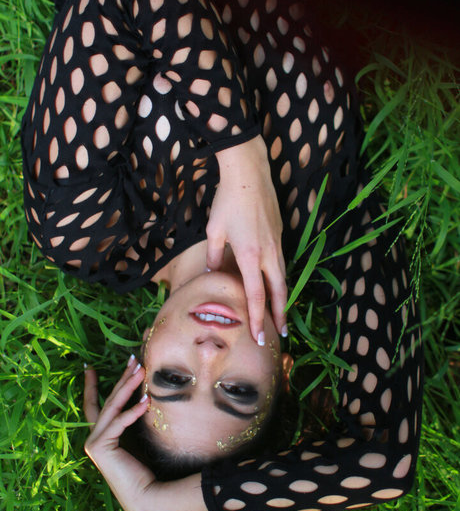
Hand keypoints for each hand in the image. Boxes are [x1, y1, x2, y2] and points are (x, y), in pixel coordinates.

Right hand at [83, 358, 209, 510]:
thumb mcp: (136, 436)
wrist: (146, 494)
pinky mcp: (100, 447)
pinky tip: (147, 401)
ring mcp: (94, 442)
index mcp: (101, 435)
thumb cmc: (144, 467)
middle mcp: (93, 437)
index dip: (90, 385)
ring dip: (128, 386)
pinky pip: (119, 423)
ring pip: (113, 406)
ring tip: (142, 370)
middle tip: (134, 359)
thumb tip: (145, 395)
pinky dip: (133, 411)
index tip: (89, 366)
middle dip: (121, 378)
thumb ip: (132, 419)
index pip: (93, 404)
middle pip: (108, 400)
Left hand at [207, 135, 287, 342]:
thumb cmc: (228, 200)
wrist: (249, 172)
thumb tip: (213, 271)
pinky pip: (281, 263)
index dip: (257, 319)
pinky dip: (280, 279)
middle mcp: (269, 253)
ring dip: (282, 298)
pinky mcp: (280, 234)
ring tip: (280, 314)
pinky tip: (274, 284)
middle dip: (279, 315)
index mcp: (250, 256)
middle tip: (280, 334)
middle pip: (279, 292)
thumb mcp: (214, 230)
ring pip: (283, 277)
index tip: (258, 337)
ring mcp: (277, 243)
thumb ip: (214, 255)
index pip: (256, 296)